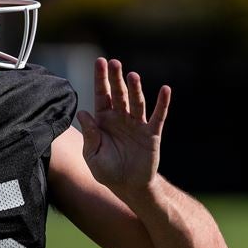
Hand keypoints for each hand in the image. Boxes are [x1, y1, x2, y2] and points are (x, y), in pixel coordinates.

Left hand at [75, 57, 169, 197]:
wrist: (129, 186)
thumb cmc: (108, 170)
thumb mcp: (93, 155)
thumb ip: (89, 135)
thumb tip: (83, 113)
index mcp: (104, 120)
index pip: (102, 95)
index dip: (101, 79)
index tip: (100, 61)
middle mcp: (121, 118)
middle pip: (118, 94)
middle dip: (116, 78)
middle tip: (114, 62)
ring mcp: (137, 124)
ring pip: (136, 102)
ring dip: (135, 89)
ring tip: (132, 75)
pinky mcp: (152, 134)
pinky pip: (158, 116)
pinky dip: (162, 103)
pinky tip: (165, 90)